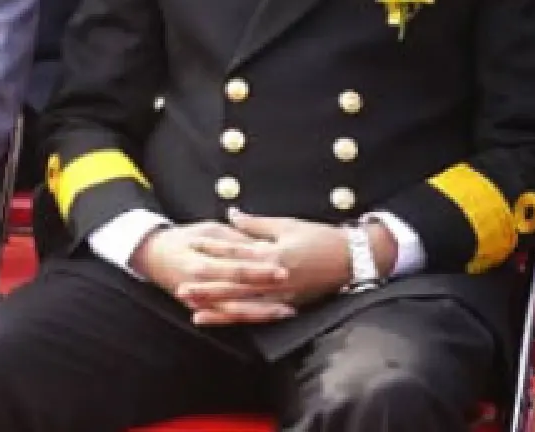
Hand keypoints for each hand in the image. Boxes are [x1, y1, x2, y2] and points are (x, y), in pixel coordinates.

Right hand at [133, 220, 292, 324]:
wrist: (153, 256)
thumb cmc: (184, 239)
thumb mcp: (208, 230)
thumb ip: (235, 239)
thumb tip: (263, 245)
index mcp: (199, 261)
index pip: (235, 268)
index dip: (259, 270)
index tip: (282, 269)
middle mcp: (199, 284)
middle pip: (238, 293)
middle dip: (266, 293)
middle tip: (291, 292)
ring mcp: (199, 301)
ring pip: (235, 312)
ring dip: (262, 313)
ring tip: (287, 310)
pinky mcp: (202, 309)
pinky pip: (228, 318)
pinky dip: (248, 319)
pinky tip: (267, 318)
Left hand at [192, 210, 360, 319]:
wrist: (354, 259)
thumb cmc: (320, 238)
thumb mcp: (287, 226)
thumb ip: (256, 225)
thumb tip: (231, 214)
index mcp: (274, 254)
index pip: (237, 251)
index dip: (213, 248)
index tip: (191, 245)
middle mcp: (276, 278)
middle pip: (236, 283)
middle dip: (208, 286)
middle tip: (180, 287)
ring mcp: (283, 295)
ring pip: (245, 304)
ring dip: (218, 307)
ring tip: (193, 309)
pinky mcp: (290, 306)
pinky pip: (260, 315)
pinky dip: (239, 319)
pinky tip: (222, 321)